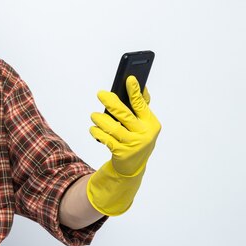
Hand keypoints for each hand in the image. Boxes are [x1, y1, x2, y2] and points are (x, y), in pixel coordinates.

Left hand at [86, 76, 160, 215]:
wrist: (133, 166)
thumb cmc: (137, 138)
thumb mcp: (144, 124)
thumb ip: (142, 106)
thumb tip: (141, 85)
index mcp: (151, 123)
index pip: (141, 104)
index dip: (135, 91)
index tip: (129, 79)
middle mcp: (144, 134)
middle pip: (124, 114)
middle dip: (111, 102)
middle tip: (100, 93)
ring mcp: (133, 144)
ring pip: (111, 128)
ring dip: (99, 119)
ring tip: (94, 115)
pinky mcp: (121, 153)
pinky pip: (105, 139)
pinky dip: (97, 132)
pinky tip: (93, 128)